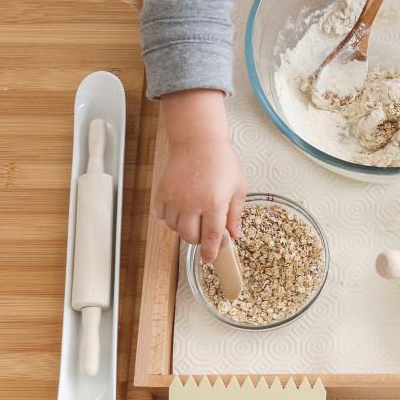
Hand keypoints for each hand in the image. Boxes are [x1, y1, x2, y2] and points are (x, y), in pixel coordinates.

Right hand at [153, 90, 246, 263]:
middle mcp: (192, 204)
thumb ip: (235, 214)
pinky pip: (161, 215)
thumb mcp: (238, 187)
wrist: (198, 141)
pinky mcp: (162, 192)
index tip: (210, 259)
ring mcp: (175, 198)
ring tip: (193, 216)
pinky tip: (179, 209)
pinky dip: (169, 217)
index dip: (210, 251)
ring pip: (174, 228)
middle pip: (190, 237)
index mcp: (214, 203)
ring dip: (184, 228)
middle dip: (198, 239)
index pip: (211, 237)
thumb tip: (235, 234)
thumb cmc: (221, 161)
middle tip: (204, 231)